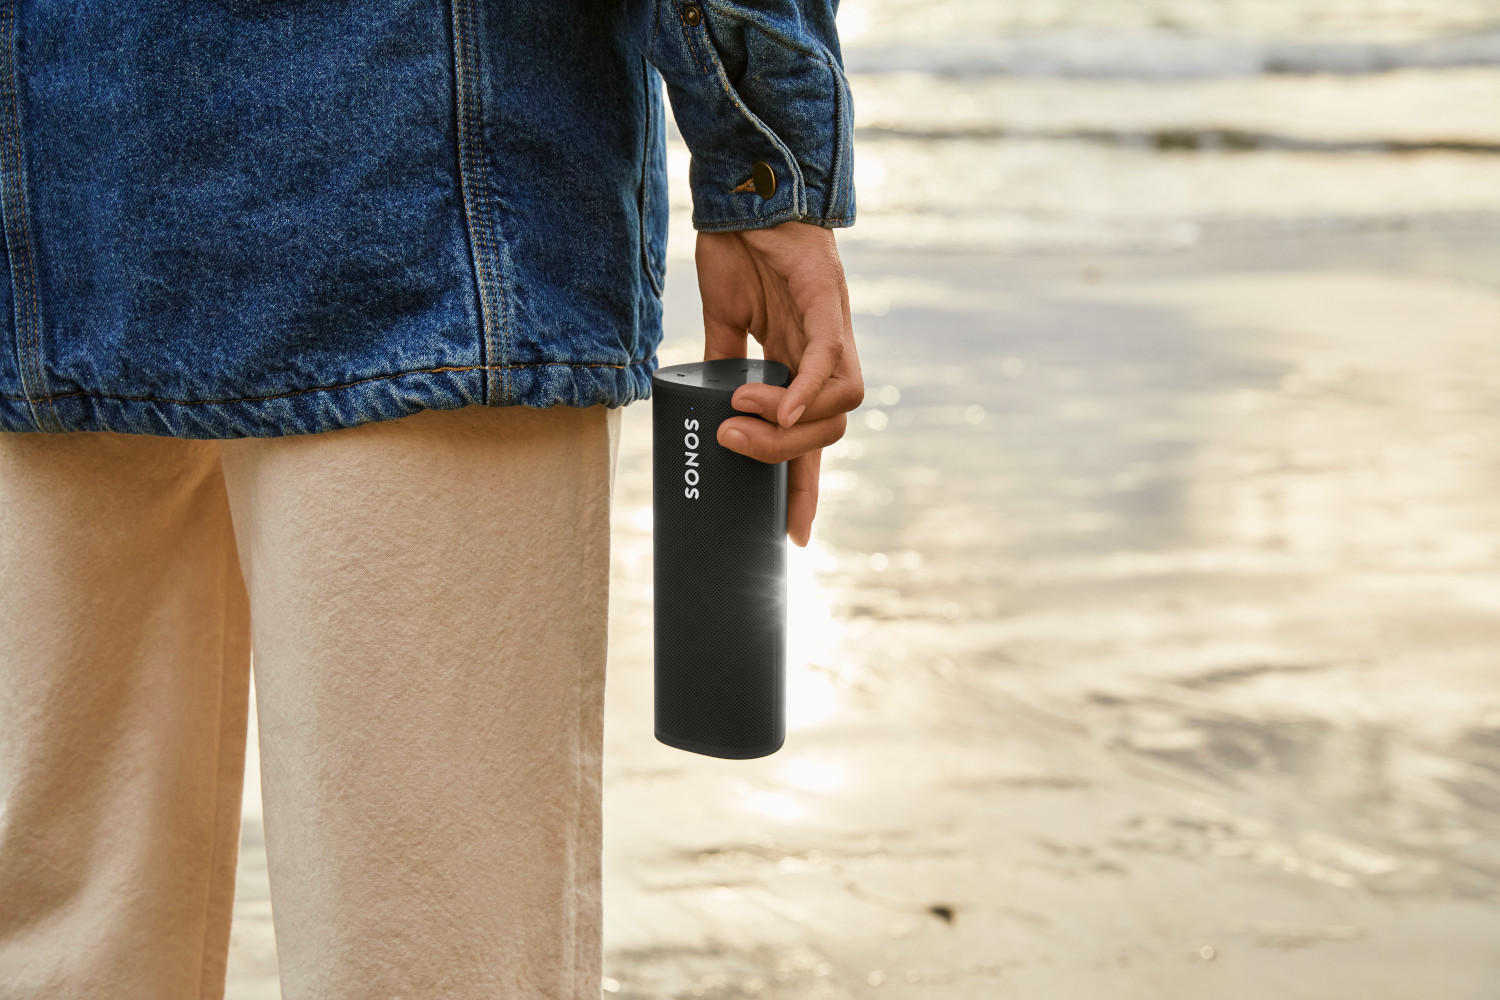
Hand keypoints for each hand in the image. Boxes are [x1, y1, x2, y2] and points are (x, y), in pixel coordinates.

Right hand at [695, 220, 863, 546]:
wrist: (747, 191)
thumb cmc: (741, 247)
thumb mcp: (723, 319)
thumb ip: (722, 362)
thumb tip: (704, 404)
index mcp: (800, 365)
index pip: (812, 441)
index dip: (804, 490)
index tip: (793, 539)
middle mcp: (825, 356)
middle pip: (827, 433)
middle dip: (784, 460)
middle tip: (733, 445)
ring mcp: (832, 333)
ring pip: (838, 408)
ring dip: (789, 427)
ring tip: (744, 412)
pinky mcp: (829, 305)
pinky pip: (829, 363)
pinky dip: (806, 393)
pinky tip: (778, 408)